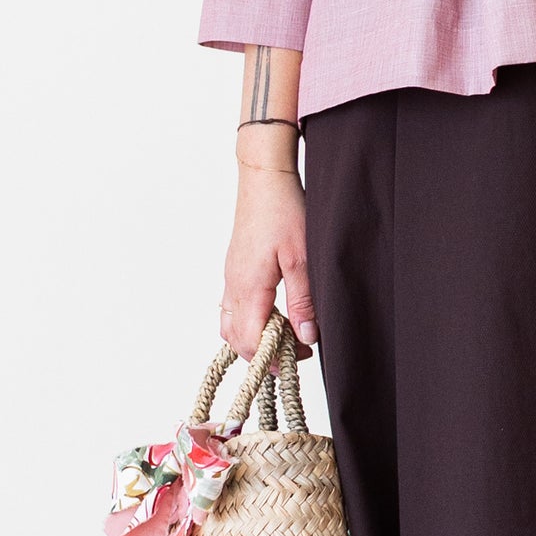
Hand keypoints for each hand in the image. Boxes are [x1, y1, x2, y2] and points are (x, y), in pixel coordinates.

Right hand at [220, 162, 316, 359]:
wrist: (264, 177)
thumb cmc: (283, 209)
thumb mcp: (302, 257)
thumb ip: (303, 300)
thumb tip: (305, 336)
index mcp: (249, 287)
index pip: (249, 341)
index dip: (272, 358)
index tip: (299, 358)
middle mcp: (233, 286)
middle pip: (235, 339)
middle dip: (263, 353)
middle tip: (297, 351)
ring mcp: (231, 278)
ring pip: (230, 325)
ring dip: (253, 338)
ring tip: (285, 336)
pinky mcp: (235, 269)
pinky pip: (232, 308)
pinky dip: (249, 321)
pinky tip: (272, 315)